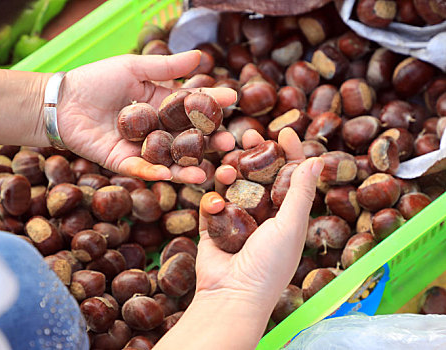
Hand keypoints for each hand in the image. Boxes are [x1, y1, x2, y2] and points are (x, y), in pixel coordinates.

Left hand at [55, 51, 236, 183]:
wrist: (63, 100)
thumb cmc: (96, 80)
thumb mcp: (134, 67)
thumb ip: (166, 67)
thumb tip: (200, 56)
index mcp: (159, 104)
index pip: (191, 105)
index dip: (212, 102)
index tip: (234, 99)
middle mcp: (154, 128)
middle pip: (186, 137)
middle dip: (207, 141)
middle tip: (229, 142)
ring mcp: (139, 147)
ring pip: (167, 160)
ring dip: (186, 167)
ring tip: (205, 172)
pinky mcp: (121, 162)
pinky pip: (140, 169)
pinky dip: (155, 174)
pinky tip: (171, 176)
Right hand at [196, 128, 323, 309]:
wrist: (232, 295)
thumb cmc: (269, 265)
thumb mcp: (291, 225)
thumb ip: (300, 192)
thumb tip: (318, 159)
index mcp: (287, 216)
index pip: (290, 177)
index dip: (289, 154)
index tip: (284, 131)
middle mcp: (263, 217)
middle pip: (259, 176)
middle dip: (254, 155)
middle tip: (247, 135)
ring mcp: (237, 222)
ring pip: (233, 186)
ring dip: (230, 174)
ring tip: (227, 169)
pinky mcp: (214, 228)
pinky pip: (212, 205)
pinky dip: (212, 202)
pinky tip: (215, 205)